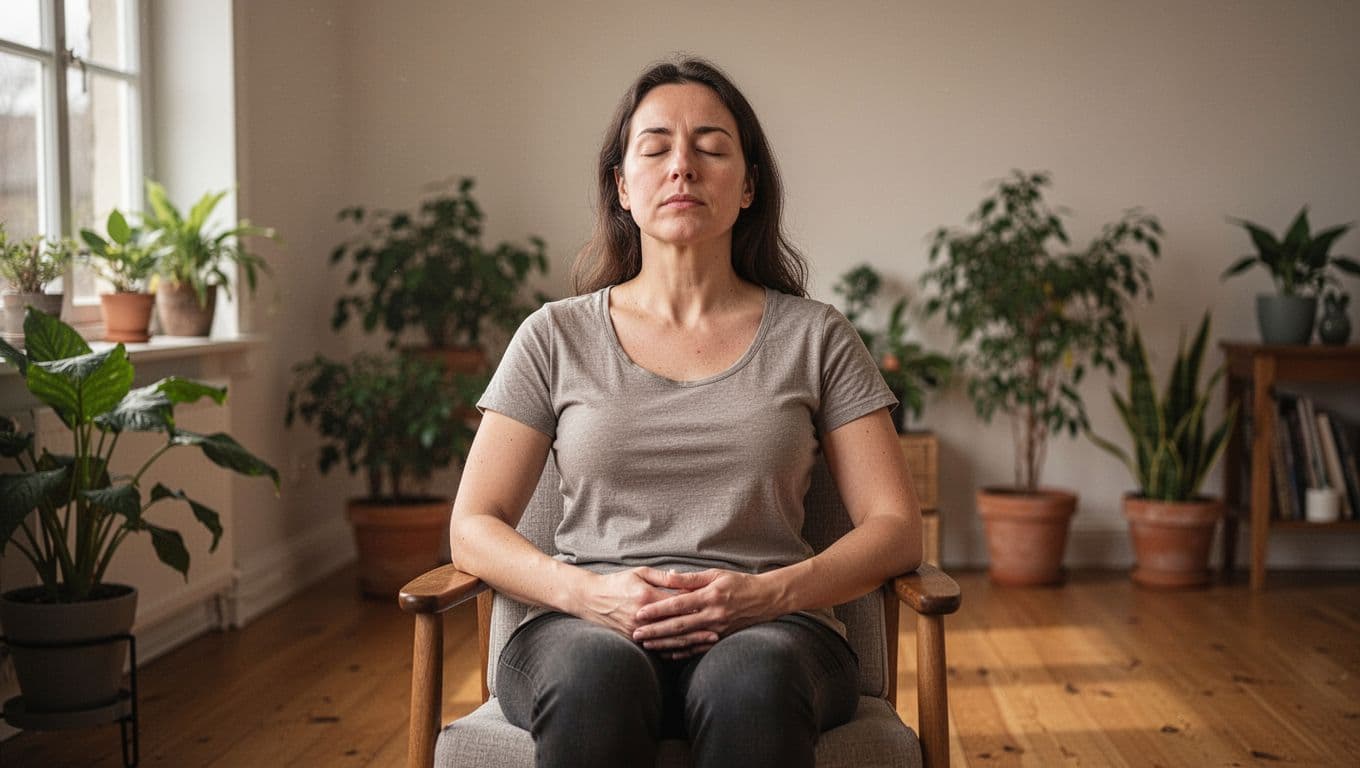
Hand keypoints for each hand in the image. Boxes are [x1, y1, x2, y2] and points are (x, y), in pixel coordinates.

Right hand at [573, 568, 718, 651]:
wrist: (591, 599)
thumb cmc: (617, 582)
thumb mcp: (639, 573)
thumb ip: (662, 576)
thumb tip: (681, 576)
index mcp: (647, 597)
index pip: (677, 603)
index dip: (696, 605)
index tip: (714, 606)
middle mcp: (644, 617)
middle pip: (677, 624)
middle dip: (699, 628)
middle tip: (719, 629)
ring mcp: (638, 631)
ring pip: (669, 640)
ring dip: (691, 642)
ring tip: (709, 641)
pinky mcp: (633, 640)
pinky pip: (657, 648)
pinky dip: (674, 651)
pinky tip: (688, 651)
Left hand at [630, 569, 782, 658]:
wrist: (765, 599)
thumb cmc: (738, 583)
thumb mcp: (715, 574)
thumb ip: (690, 577)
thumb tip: (667, 575)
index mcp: (710, 596)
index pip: (678, 604)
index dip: (657, 609)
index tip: (640, 613)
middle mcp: (713, 614)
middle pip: (679, 625)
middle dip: (655, 631)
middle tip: (636, 634)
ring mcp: (718, 629)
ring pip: (686, 640)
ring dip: (665, 643)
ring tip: (647, 644)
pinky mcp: (722, 638)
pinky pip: (699, 648)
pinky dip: (683, 652)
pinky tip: (668, 653)